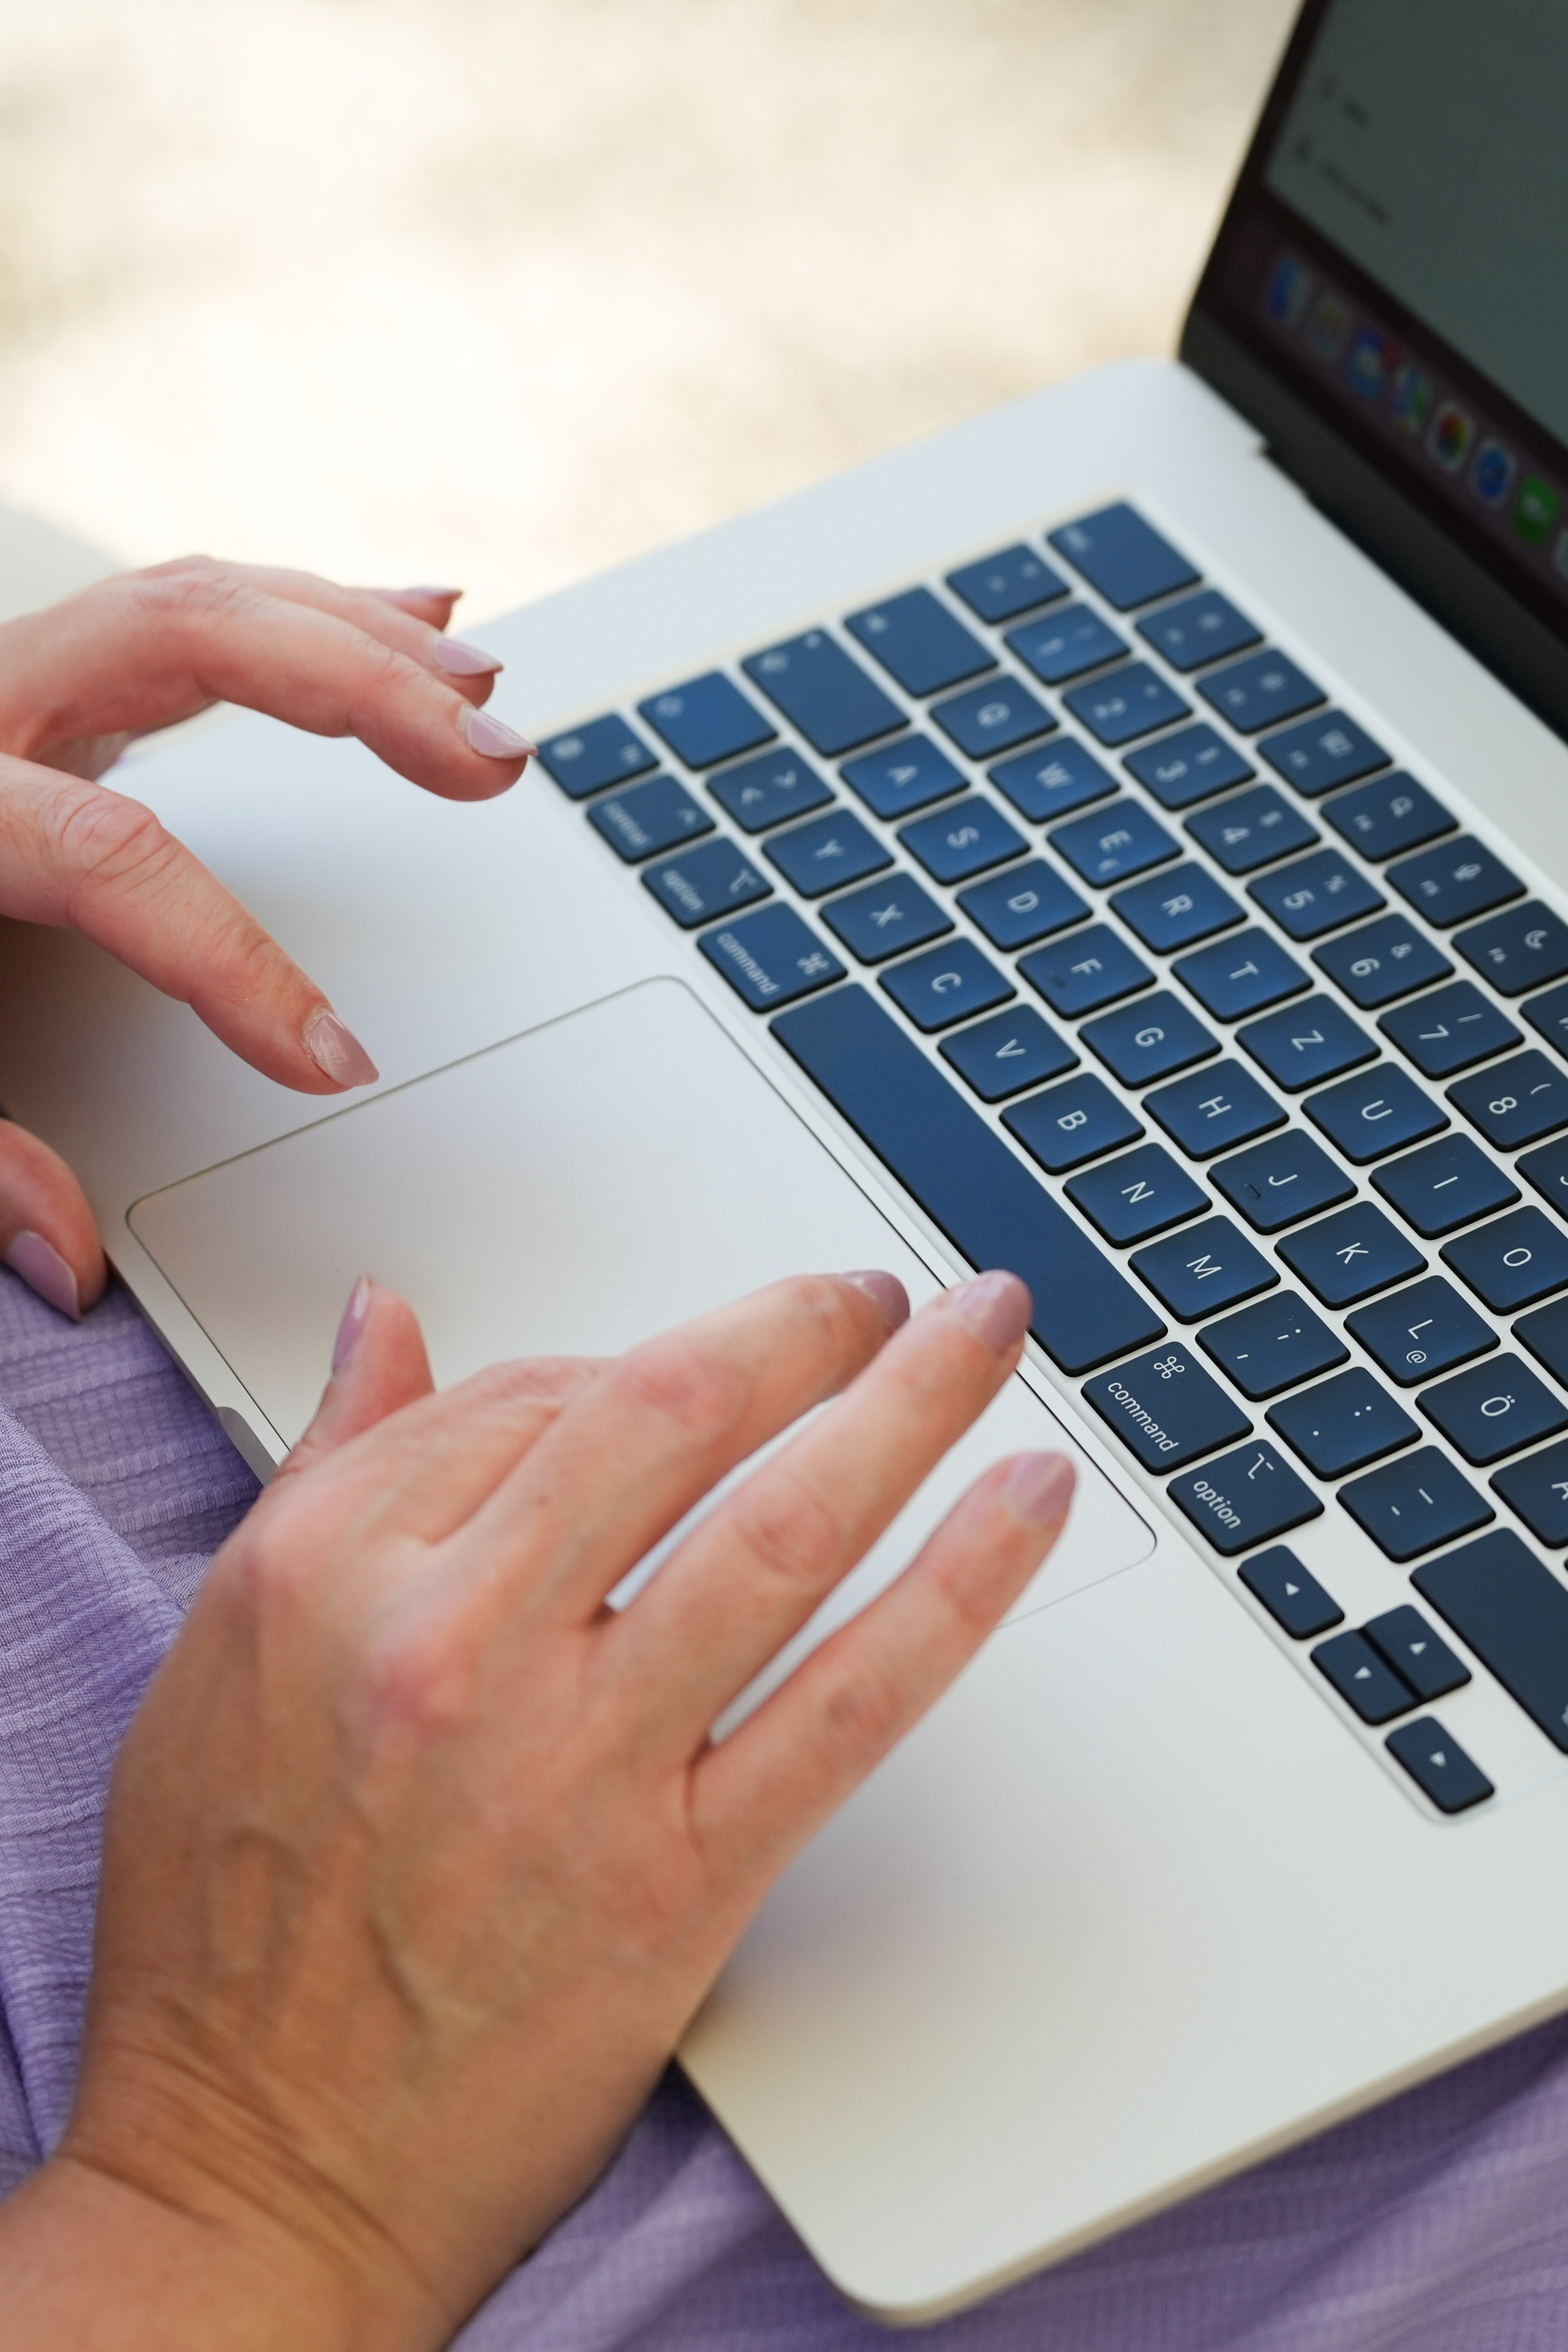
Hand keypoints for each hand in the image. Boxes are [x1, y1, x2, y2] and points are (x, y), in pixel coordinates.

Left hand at [0, 555, 533, 1319]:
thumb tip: (69, 1263)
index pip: (112, 863)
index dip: (236, 963)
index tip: (333, 1063)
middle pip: (183, 634)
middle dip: (356, 689)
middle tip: (488, 762)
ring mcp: (15, 672)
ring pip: (200, 594)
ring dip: (356, 636)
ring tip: (480, 694)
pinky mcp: (47, 675)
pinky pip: (196, 606)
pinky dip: (314, 612)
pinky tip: (411, 625)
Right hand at [0, 1266, 1071, 2350]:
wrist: (256, 2173)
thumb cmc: (229, 1931)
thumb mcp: (226, 1662)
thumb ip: (326, 1472)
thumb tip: (387, 1326)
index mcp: (330, 1572)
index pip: (532, 1392)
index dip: (644, 1355)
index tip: (712, 1357)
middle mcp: (453, 1644)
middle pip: (675, 1413)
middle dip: (804, 1324)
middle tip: (879, 1293)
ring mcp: (576, 1762)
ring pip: (781, 1527)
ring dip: (909, 1404)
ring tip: (984, 1337)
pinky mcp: (675, 1883)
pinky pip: (847, 1704)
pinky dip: (956, 1588)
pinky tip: (1021, 1503)